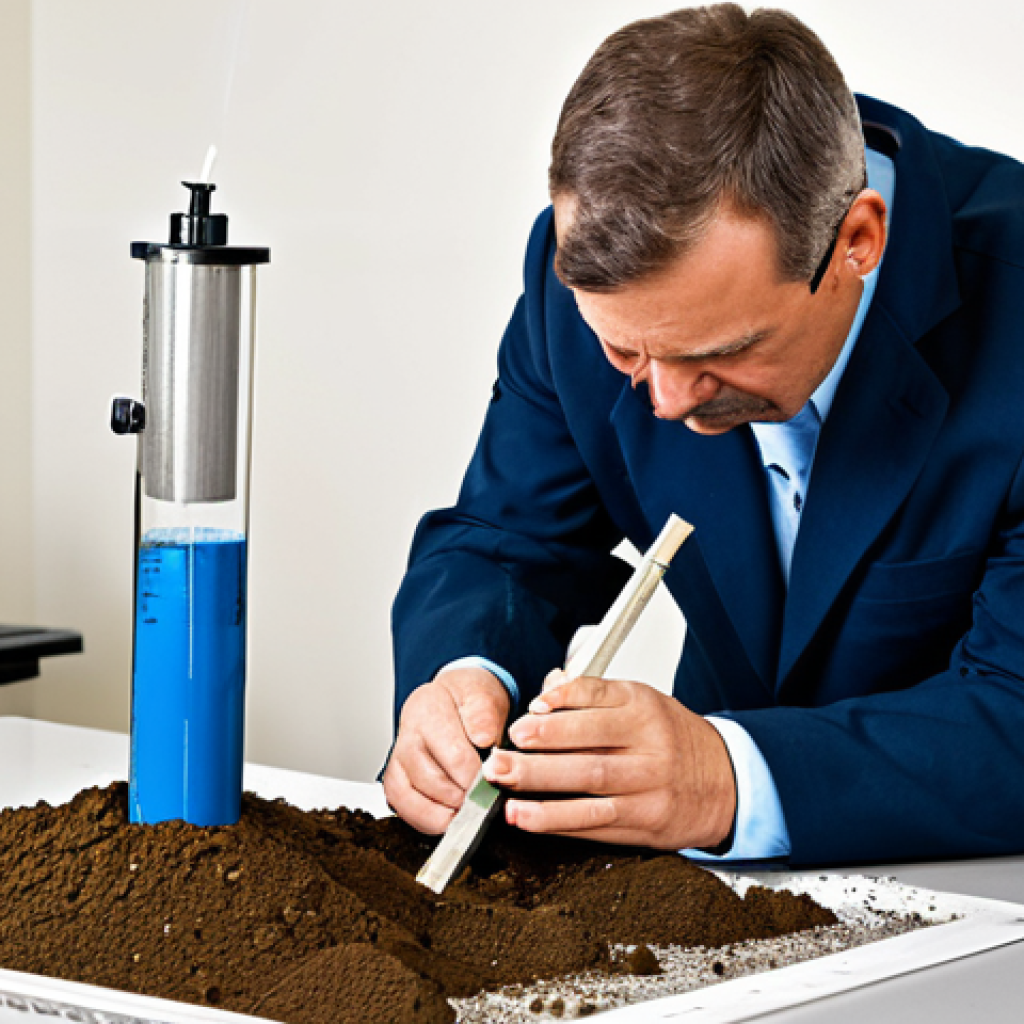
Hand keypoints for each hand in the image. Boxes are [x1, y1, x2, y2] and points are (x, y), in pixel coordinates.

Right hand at [382, 666, 510, 833]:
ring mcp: (397, 761)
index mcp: (428, 710)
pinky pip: (405, 811)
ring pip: (413, 801)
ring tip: (469, 810)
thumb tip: (484, 739)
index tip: (494, 783)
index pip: (455, 756)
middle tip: (485, 802)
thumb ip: (485, 716)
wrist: (455, 703)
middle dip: (464, 798)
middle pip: (432, 782)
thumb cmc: (469, 703)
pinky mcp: (394, 782)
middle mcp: (406, 736)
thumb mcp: (484, 696)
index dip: (477, 777)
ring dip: (445, 813)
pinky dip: (429, 821)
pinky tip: (450, 816)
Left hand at [482, 669, 735, 849]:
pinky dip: (558, 821)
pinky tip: (528, 818)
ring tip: (505, 792)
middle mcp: (650, 746)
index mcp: (645, 708)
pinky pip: (596, 823)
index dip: (560, 705)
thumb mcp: (640, 702)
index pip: (597, 699)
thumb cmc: (671, 737)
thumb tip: (546, 693)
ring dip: (541, 793)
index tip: (527, 712)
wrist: (724, 781)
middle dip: (538, 755)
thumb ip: (591, 695)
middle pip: (588, 749)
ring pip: (590, 789)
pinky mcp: (646, 823)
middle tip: (500, 757)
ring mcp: (650, 788)